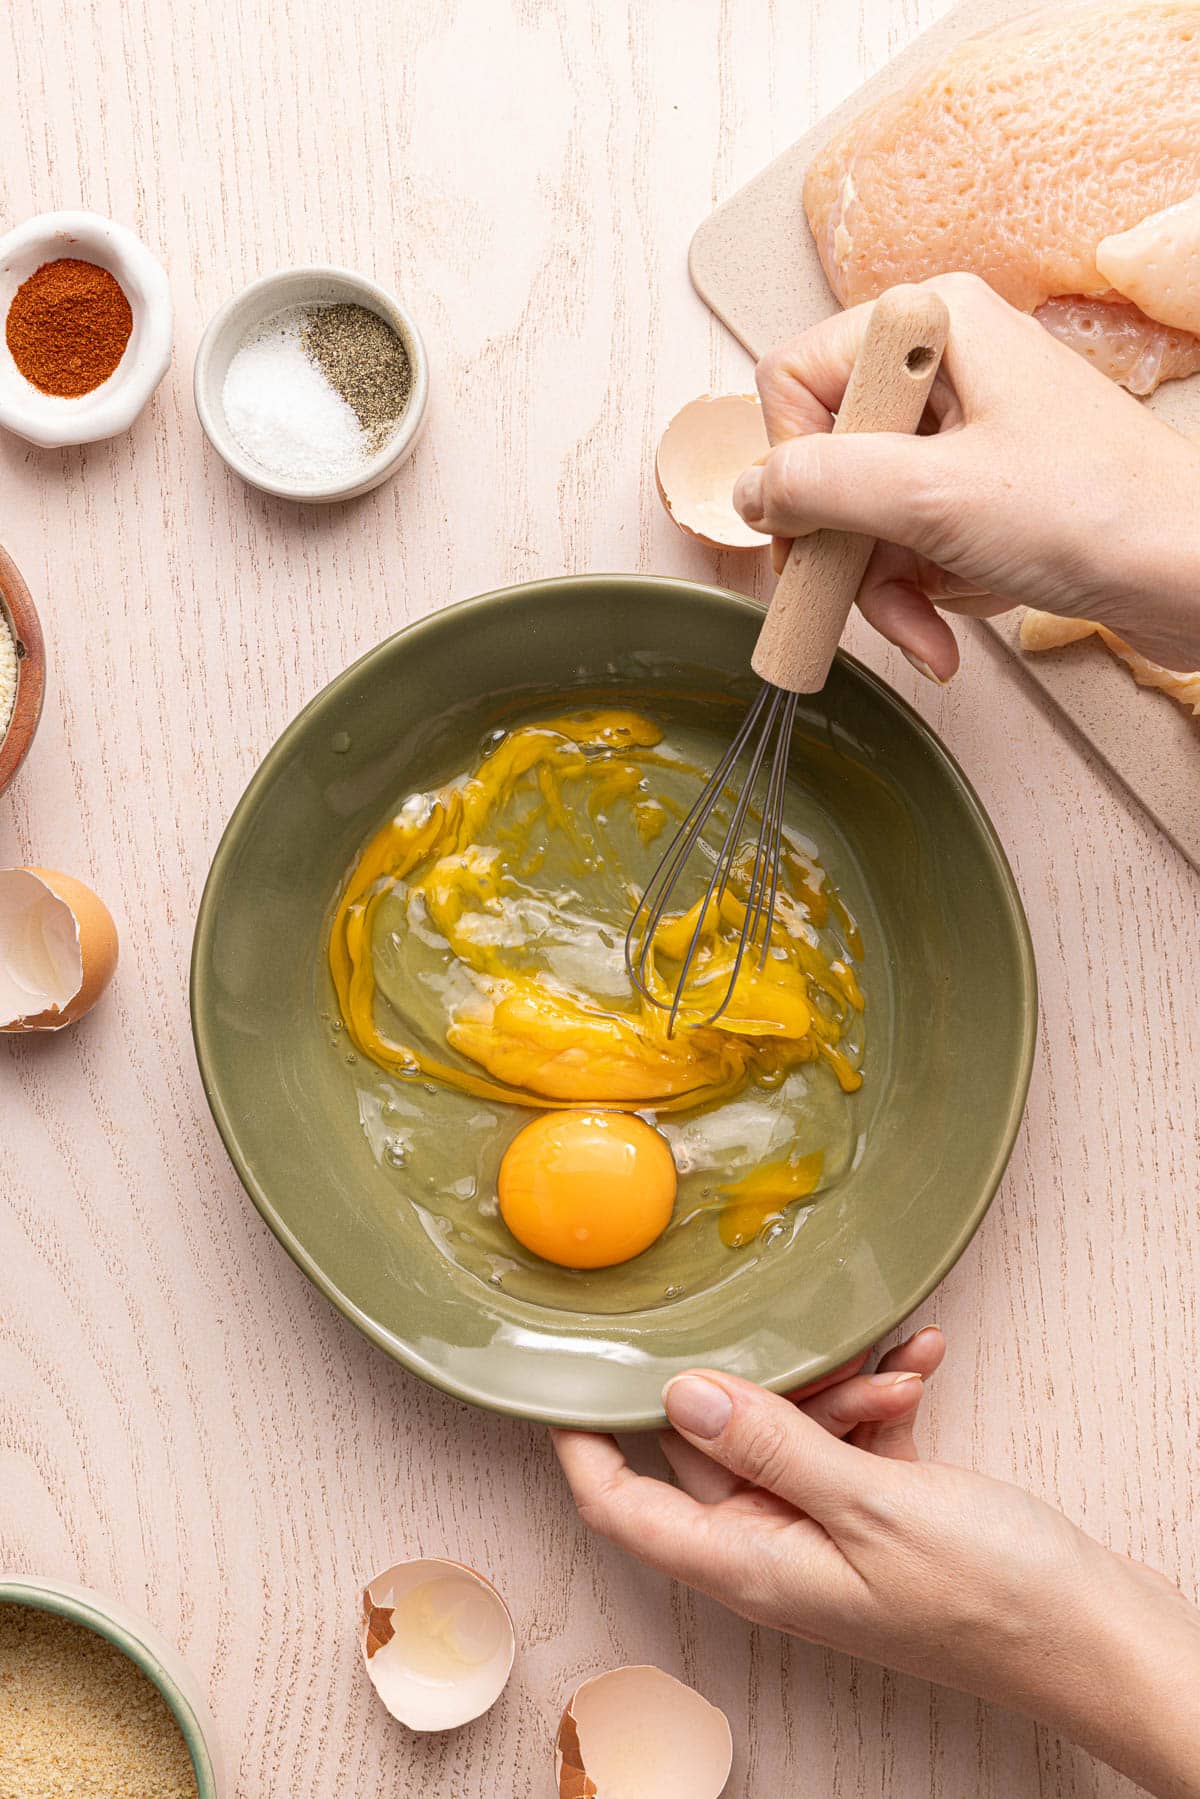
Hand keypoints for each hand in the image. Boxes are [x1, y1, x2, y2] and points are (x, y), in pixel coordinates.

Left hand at [554, 1334, 1199, 1798]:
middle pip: (712, 1443)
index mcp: (747, 1561)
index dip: (581, 1439)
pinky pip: (847, 1437)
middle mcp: (771, 1546)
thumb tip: (680, 1395)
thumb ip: (772, 1444)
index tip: (560, 1367)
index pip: (621, 1502)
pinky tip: (920, 1364)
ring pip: (787, 1429)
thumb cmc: (987, 1594)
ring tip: (900, 1371)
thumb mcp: (870, 1505)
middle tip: (823, 1353)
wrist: (1092, 1633)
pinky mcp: (871, 1509)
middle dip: (767, 1385)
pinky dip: (878, 1398)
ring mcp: (820, 1528)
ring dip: (841, 1389)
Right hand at [733, 273, 1199, 678]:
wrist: (1195, 573)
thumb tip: (748, 491)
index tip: (810, 529)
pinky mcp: (984, 489)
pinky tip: (949, 628)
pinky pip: (910, 540)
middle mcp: (945, 366)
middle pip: (828, 458)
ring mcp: (967, 431)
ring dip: (883, 588)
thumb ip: (821, 485)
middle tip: (861, 597)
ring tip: (924, 631)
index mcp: (933, 326)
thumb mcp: (932, 497)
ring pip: (865, 512)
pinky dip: (920, 593)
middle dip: (844, 547)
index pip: (796, 379)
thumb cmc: (1099, 514)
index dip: (792, 464)